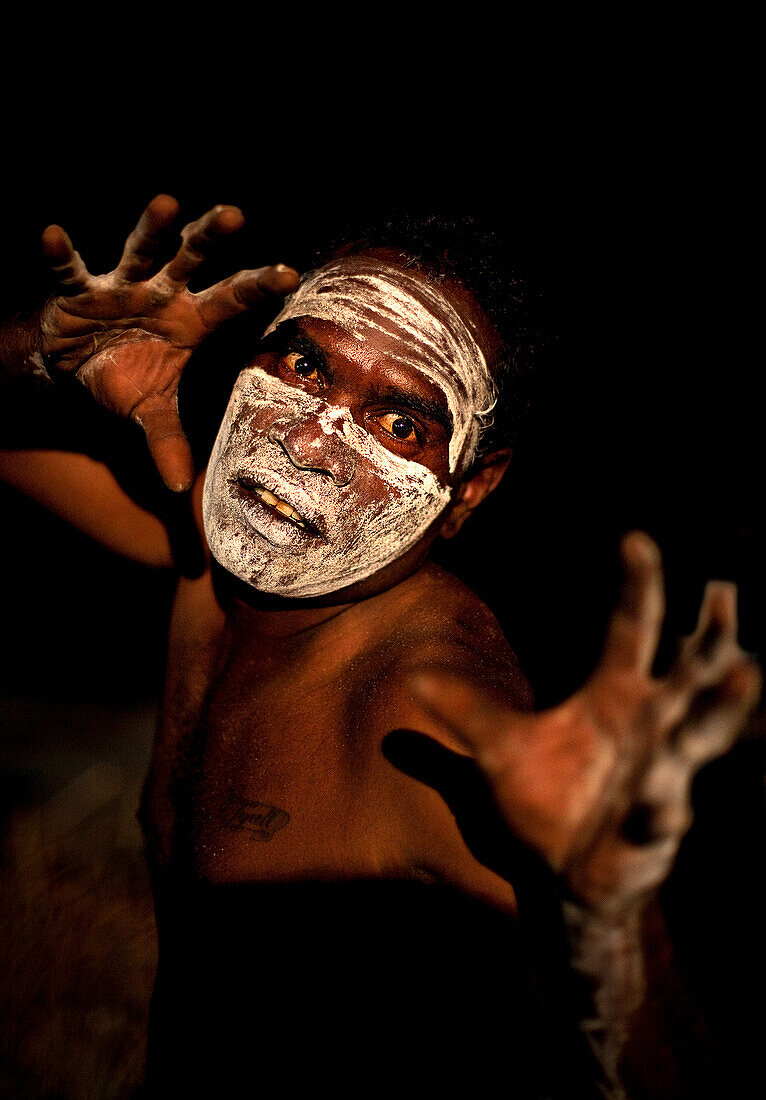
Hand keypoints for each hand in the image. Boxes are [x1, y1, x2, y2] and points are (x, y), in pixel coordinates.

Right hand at [39, 195, 298, 490]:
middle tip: (235, 214)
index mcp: (190, 321)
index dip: (258, 287)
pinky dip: (61, 256)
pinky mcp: (79, 290)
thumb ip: (168, 442)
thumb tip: (182, 490)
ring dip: (152, 228)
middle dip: (210, 237)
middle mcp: (162, 295)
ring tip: (167, 203)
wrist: (75, 366)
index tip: (290, 273)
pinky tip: (53, 236)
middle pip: (191, 260)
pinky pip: (71, 270)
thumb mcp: (150, 412)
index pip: (231, 301)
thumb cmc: (126, 378)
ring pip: (142, 251)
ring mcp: (122, 287)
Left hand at [411, 533, 760, 916]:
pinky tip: (661, 806)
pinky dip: (660, 809)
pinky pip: (662, 814)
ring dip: (722, 705)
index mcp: (614, 694)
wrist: (565, 873)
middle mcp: (649, 723)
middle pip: (689, 671)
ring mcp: (662, 772)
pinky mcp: (654, 825)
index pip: (632, 629)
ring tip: (747, 673)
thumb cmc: (546, 798)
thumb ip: (465, 711)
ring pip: (701, 732)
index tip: (636, 538)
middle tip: (723, 594)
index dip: (637, 586)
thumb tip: (412, 677)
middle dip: (709, 637)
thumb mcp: (499, 749)